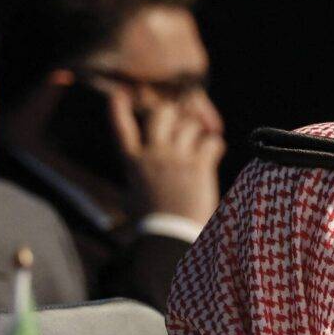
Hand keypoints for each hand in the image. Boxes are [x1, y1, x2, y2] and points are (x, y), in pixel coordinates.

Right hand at [108, 88, 223, 225]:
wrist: (170, 238)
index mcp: (134, 163)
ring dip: (198, 133)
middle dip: (173, 115)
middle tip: (182, 127)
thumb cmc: (153, 225)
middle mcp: (153, 154)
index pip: (122, 128)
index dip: (118, 110)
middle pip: (162, 114)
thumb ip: (136, 180)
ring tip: (200, 148)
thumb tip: (132, 181)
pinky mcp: (198, 166)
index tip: (118, 96)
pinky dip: (215, 146)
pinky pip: (211, 141)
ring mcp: (176, 158)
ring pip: (190, 125)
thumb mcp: (133, 199)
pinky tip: (213, 156)